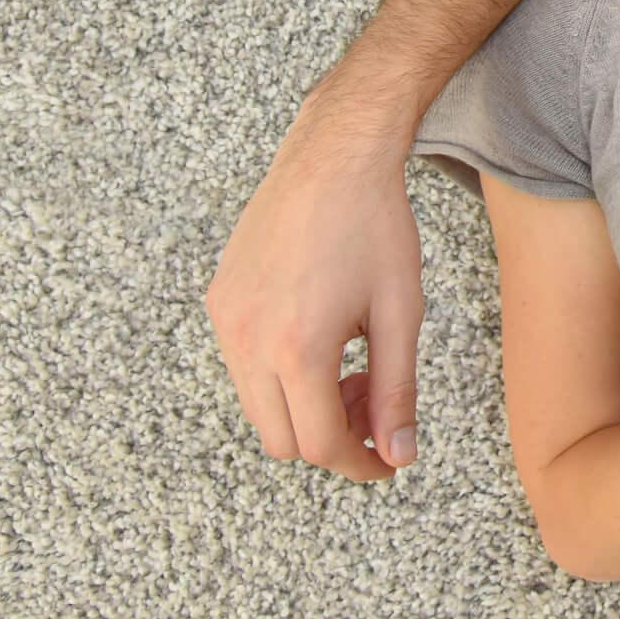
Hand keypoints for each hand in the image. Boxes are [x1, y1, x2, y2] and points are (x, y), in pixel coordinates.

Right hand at [207, 92, 424, 478]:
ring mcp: (225, 320)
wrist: (333, 154)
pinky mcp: (219, 300)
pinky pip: (243, 367)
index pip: (321, 445)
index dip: (361, 464)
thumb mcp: (400, 312)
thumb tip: (397, 456)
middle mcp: (246, 340)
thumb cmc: (375, 225)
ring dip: (306, 408)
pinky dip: (280, 375)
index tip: (389, 459)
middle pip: (282, 440)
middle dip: (334, 438)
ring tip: (353, 366)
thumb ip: (398, 392)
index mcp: (296, 348)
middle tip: (376, 402)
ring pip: (260, 408)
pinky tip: (322, 337)